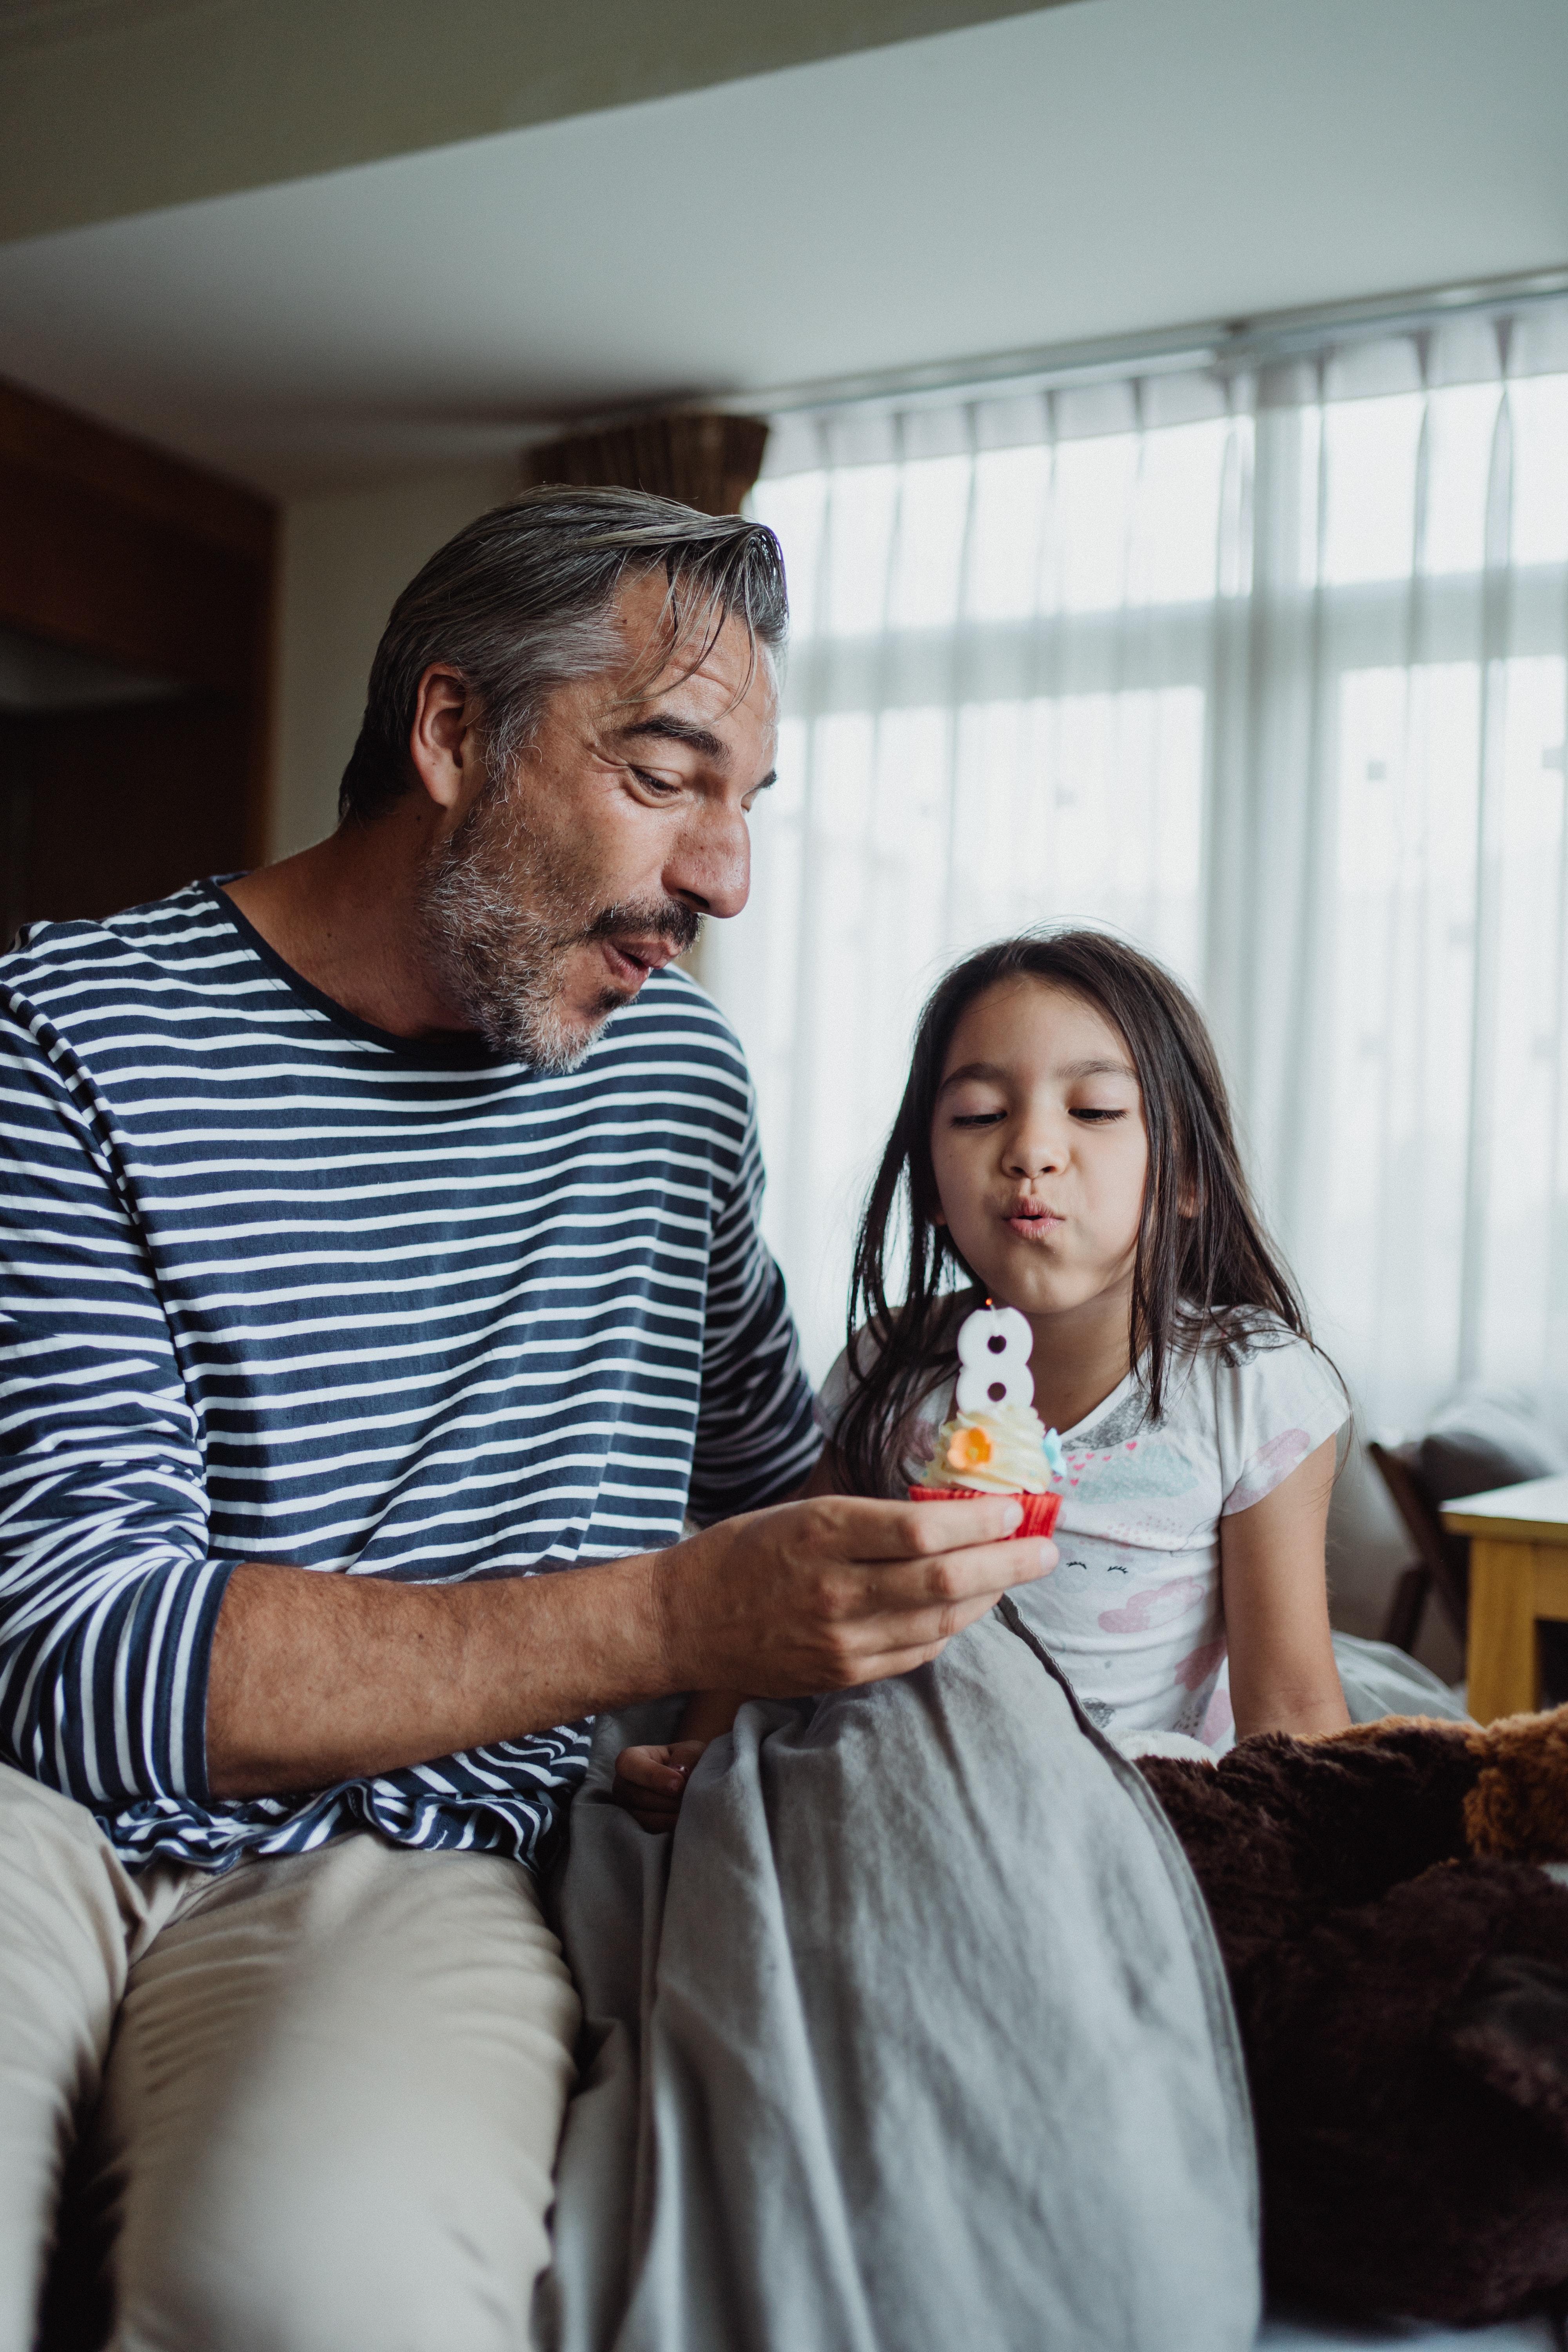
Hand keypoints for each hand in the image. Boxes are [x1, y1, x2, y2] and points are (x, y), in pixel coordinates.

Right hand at [612, 1738, 710, 1833]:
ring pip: (642, 1818)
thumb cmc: (690, 1761)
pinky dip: (669, 1830)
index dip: (653, 1775)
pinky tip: (686, 1826)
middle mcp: (624, 1785)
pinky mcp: (639, 1828)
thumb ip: (687, 1757)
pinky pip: (649, 1834)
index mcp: (632, 1759)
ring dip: (669, 1818)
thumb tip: (681, 1774)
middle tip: (692, 1802)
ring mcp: (628, 1809)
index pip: (629, 1763)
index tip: (679, 1785)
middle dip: (666, 1800)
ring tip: (691, 1814)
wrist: (694, 1781)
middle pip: (635, 1795)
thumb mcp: (692, 1751)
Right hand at [654, 1491, 1053, 1697]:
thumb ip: (873, 1519)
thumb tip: (953, 1514)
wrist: (684, 1621)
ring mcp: (842, 1640)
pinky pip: (919, 1650)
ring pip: (943, 1619)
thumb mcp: (804, 1512)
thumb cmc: (745, 1552)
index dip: (985, 1521)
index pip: (926, 1529)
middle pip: (948, 1578)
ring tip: (1013, 1572)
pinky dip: (951, 1624)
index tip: (1018, 1507)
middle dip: (1011, 1562)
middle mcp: (836, 1589)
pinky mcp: (843, 1674)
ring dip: (990, 1595)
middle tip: (1045, 1548)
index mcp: (823, 1533)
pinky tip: (964, 1605)